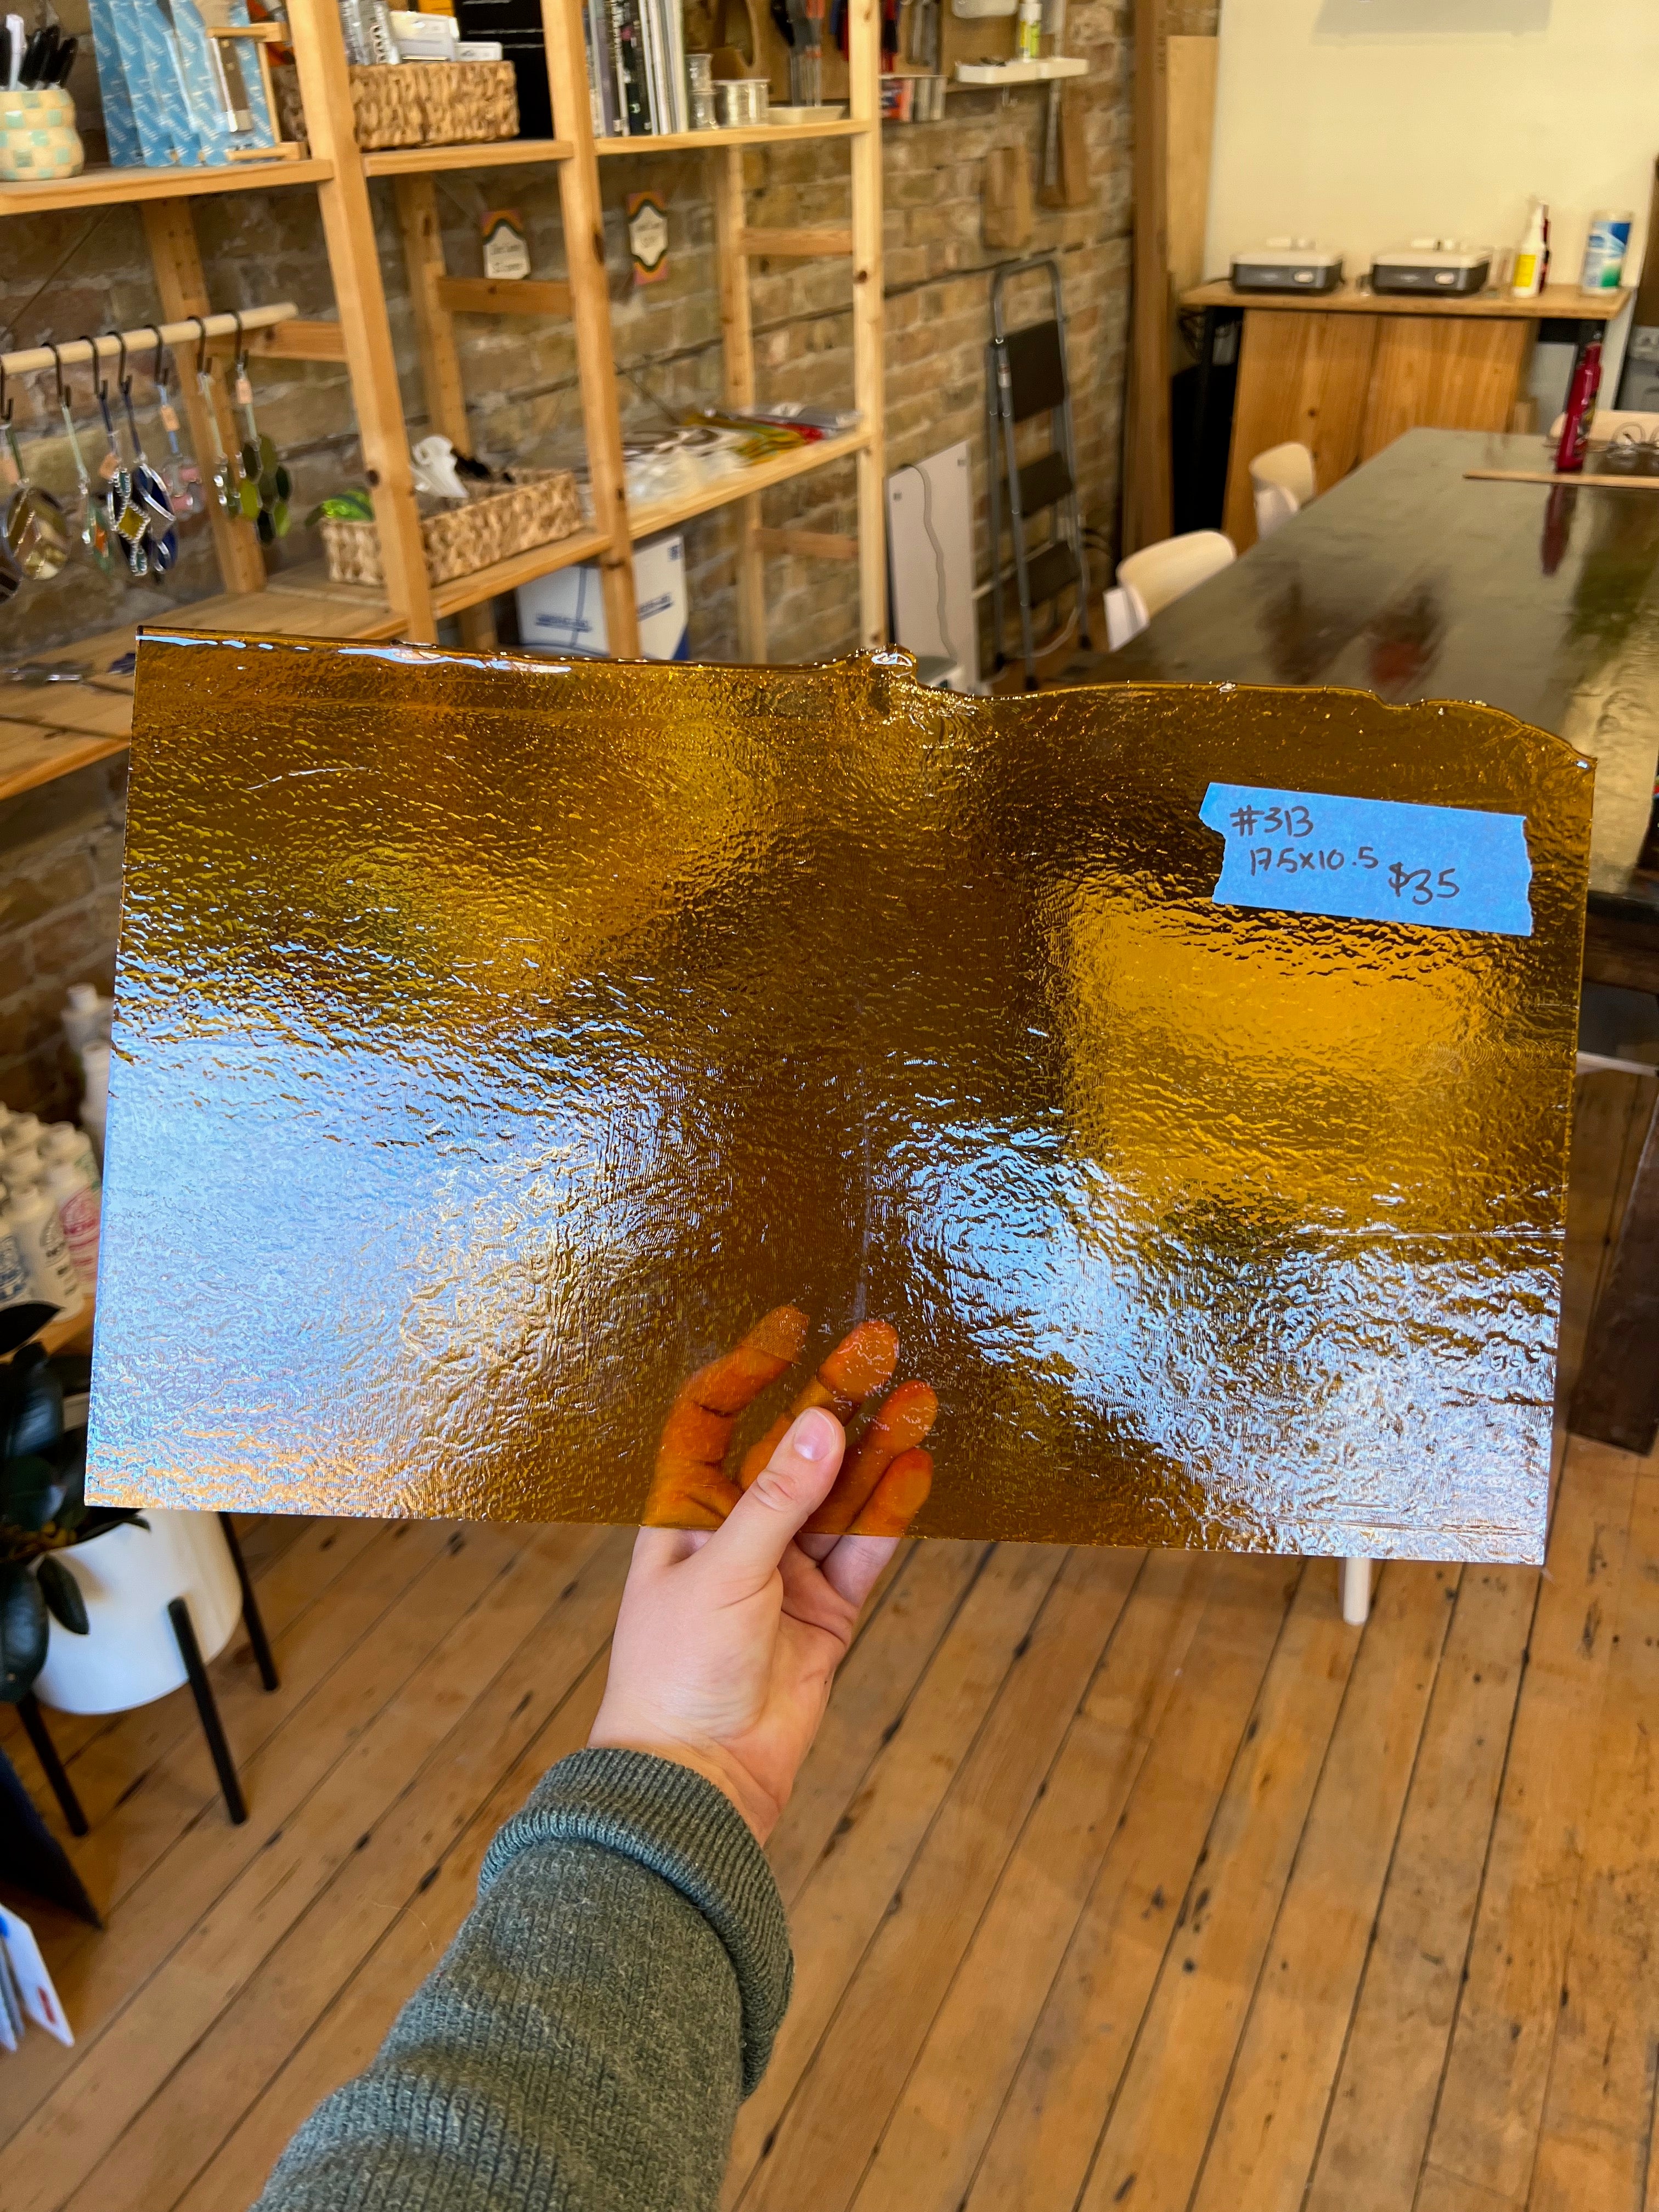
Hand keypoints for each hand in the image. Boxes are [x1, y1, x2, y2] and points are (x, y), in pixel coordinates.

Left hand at [590, 1314, 938, 1840]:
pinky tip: (919, 1468)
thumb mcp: (724, 1572)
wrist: (699, 1779)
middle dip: (835, 1396)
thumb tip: (823, 1422)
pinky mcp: (825, 1613)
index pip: (711, 1418)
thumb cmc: (679, 1672)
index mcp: (685, 1511)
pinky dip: (891, 1512)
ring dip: (877, 1447)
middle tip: (881, 1345)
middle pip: (792, 1448)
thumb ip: (779, 1499)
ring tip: (921, 1397)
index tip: (789, 1327)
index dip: (746, 1370)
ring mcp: (784, 1572)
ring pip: (838, 1494)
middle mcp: (735, 1532)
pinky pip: (863, 1550)